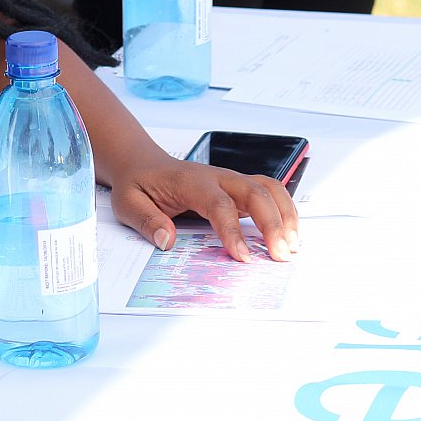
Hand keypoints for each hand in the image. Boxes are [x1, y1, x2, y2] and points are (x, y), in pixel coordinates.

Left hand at [107, 150, 298, 261]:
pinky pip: (269, 193)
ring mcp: (230, 180)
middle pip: (255, 192)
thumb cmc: (138, 183)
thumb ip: (146, 220)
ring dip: (285, 214)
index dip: (233, 230)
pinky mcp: (237, 188)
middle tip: (280, 255)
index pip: (218, 204)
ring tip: (292, 247)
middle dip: (273, 223)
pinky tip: (289, 234)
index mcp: (190, 181)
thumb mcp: (127, 203)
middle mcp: (216, 177)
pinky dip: (284, 210)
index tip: (242, 257)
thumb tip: (167, 240)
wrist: (143, 163)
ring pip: (269, 188)